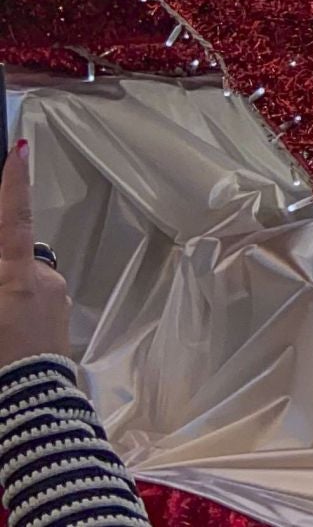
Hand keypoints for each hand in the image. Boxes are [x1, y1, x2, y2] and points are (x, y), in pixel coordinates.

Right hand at [0, 140, 72, 366]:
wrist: (29, 409)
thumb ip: (1, 278)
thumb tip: (6, 270)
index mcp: (15, 279)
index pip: (13, 220)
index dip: (13, 185)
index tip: (18, 149)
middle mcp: (42, 280)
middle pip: (9, 257)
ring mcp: (54, 297)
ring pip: (20, 279)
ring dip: (4, 293)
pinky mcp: (59, 313)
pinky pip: (32, 297)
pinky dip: (15, 306)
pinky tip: (6, 337)